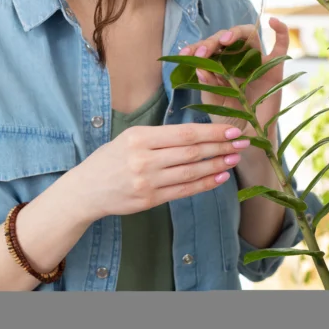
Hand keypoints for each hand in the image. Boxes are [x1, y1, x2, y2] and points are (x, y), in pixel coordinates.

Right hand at [65, 122, 248, 222]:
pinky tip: (220, 177)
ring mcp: (147, 181)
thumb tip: (197, 134)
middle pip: (191, 152)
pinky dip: (204, 184)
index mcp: (139, 137)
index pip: (183, 133)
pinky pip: (183, 191)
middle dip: (220, 146)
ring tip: (234, 158)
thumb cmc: (110, 159)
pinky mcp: (149, 200)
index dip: (211, 131)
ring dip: (217, 165)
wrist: (86, 189)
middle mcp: (144, 159)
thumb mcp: (129, 138)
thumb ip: (159, 136)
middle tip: (242, 142)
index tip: (232, 128)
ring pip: (191, 172)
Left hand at [178, 17, 290, 145]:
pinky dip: (280, 31)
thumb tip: (200, 67)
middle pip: (227, 39)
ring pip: (248, 35)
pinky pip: (281, 45)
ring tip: (225, 41)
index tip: (185, 54)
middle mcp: (237, 60)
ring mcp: (256, 62)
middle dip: (212, 41)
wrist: (248, 139)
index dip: (197, 48)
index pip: (209, 48)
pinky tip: (273, 21)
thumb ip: (208, 87)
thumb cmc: (229, 120)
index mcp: (219, 65)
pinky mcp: (274, 68)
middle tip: (202, 51)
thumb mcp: (214, 104)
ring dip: (235, 33)